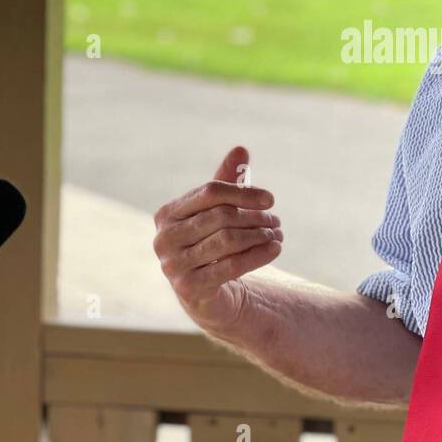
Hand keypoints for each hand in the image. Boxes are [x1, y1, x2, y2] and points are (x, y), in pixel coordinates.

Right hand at [152, 146, 282, 332]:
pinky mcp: (188, 288)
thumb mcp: (218, 211)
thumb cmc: (210, 242)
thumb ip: (227, 181)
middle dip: (254, 217)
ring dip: (259, 235)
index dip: (243, 192)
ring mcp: (173, 265)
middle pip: (221, 216)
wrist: (205, 292)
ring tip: (277, 234)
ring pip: (227, 240)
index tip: (271, 199)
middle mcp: (164, 238)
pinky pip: (230, 266)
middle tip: (276, 221)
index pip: (210, 191)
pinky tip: (275, 249)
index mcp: (168, 213)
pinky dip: (257, 255)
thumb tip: (241, 149)